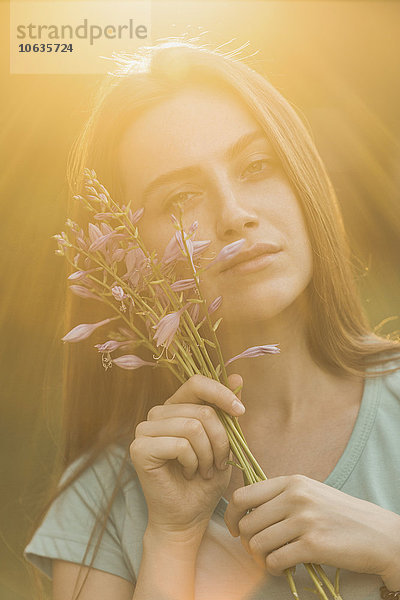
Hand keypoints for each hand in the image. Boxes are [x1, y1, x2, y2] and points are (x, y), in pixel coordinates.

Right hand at [130, 373, 243, 539]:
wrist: (188, 516)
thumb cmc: (206, 480)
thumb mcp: (224, 441)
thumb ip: (227, 410)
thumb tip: (237, 376)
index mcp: (176, 406)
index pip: (197, 383)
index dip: (221, 393)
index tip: (240, 413)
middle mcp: (157, 413)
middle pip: (201, 410)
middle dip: (220, 441)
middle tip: (218, 463)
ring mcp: (145, 430)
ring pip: (192, 427)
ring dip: (208, 454)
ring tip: (205, 470)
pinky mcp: (139, 448)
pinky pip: (180, 445)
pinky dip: (193, 463)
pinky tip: (188, 474)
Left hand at [224, 474, 399, 577]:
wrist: (379, 534)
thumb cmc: (341, 514)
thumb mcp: (310, 493)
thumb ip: (281, 496)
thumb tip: (247, 511)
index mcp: (292, 482)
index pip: (243, 495)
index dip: (232, 515)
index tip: (236, 528)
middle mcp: (295, 497)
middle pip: (247, 524)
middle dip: (248, 542)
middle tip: (259, 550)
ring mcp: (304, 520)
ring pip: (257, 544)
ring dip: (260, 558)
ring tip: (273, 559)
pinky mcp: (313, 545)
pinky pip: (274, 561)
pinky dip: (274, 569)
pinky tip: (284, 568)